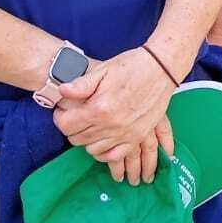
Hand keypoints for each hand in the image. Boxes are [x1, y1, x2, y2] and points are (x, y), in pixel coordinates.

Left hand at [52, 49, 175, 181]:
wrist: (161, 68)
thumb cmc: (131, 66)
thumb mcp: (103, 70)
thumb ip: (81, 84)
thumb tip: (61, 91)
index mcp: (98, 108)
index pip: (66, 126)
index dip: (60, 118)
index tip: (62, 111)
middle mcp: (110, 125)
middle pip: (78, 139)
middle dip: (72, 129)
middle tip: (76, 118)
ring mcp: (125, 133)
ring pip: (94, 150)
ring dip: (87, 141)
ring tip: (89, 128)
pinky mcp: (137, 136)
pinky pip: (116, 156)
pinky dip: (106, 154)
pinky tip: (103, 145)